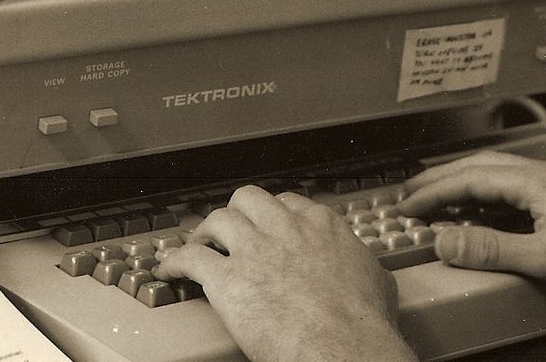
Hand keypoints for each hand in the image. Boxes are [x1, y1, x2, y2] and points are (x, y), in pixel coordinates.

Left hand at [152, 186, 416, 361]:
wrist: (342, 345)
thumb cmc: (363, 322)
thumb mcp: (378, 281)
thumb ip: (363, 267)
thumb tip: (370, 275)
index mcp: (322, 226)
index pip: (289, 203)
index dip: (273, 215)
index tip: (268, 225)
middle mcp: (286, 228)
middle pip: (249, 199)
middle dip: (237, 213)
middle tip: (230, 230)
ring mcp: (255, 250)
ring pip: (218, 219)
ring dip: (205, 232)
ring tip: (198, 244)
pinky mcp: (228, 279)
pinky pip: (189, 258)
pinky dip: (174, 262)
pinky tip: (167, 270)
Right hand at [398, 151, 545, 301]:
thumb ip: (492, 249)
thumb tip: (446, 240)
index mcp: (534, 181)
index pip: (469, 178)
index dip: (432, 192)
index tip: (405, 205)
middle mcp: (544, 175)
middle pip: (481, 168)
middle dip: (442, 180)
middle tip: (411, 195)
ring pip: (499, 176)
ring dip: (465, 186)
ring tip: (441, 201)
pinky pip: (516, 188)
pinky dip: (490, 197)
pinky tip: (489, 214)